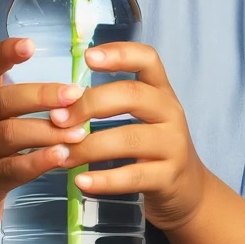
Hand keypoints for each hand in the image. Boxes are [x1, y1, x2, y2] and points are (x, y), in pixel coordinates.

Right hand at [0, 37, 89, 243]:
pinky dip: (38, 162)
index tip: (30, 44)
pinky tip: (62, 157)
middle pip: (2, 100)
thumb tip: (74, 89)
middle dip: (40, 95)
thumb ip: (20, 103)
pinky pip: (11, 169)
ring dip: (47, 131)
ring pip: (9, 134)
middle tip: (75, 94)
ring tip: (79, 132)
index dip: (4, 53)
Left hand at [51, 41, 211, 231]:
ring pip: (129, 138)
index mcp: (161, 92)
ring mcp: (173, 145)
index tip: (88, 56)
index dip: (119, 53)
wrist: (186, 190)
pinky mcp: (169, 177)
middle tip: (58, 118)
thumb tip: (61, 98)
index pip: (148, 59)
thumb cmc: (152, 148)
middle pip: (132, 95)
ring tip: (62, 155)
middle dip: (90, 104)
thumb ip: (112, 102)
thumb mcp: (144, 117)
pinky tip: (81, 182)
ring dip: (89, 146)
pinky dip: (104, 180)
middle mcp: (171, 113)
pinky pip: (133, 176)